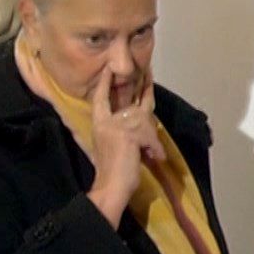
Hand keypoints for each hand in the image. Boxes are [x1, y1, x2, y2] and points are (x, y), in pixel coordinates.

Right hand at [87, 70, 164, 226]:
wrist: (110, 188)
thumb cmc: (113, 170)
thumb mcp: (116, 143)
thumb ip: (124, 128)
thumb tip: (142, 116)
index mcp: (98, 122)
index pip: (101, 96)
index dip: (107, 81)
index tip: (112, 66)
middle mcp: (105, 121)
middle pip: (133, 104)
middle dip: (145, 94)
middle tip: (150, 73)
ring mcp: (116, 126)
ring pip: (145, 119)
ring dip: (152, 138)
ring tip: (153, 153)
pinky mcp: (128, 134)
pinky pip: (150, 134)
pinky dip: (155, 148)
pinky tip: (155, 157)